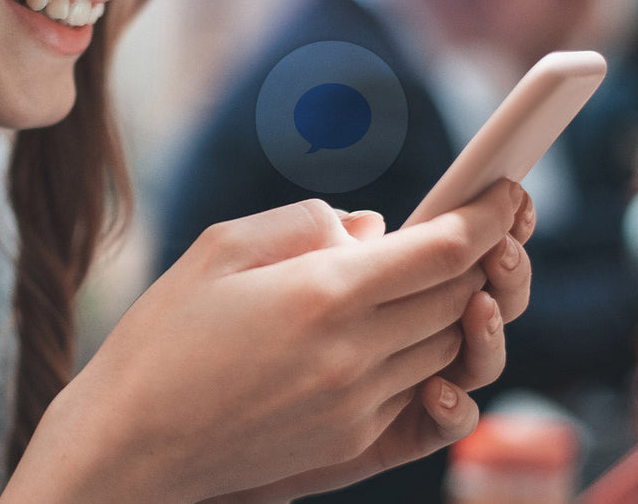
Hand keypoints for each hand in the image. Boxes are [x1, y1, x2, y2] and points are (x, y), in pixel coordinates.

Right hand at [0, 181, 527, 503]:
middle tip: (482, 230)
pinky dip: (424, 357)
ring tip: (435, 280)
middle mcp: (354, 354)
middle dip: (481, 260)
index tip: (506, 192)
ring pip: (449, 349)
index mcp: (322, 293)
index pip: (445, 250)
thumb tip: (373, 228)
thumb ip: (305, 222)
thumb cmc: (163, 337)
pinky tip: (399, 335)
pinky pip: (420, 393)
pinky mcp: (352, 444)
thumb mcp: (219, 248)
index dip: (488, 216)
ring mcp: (358, 407)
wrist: (131, 444)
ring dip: (455, 310)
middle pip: (461, 298)